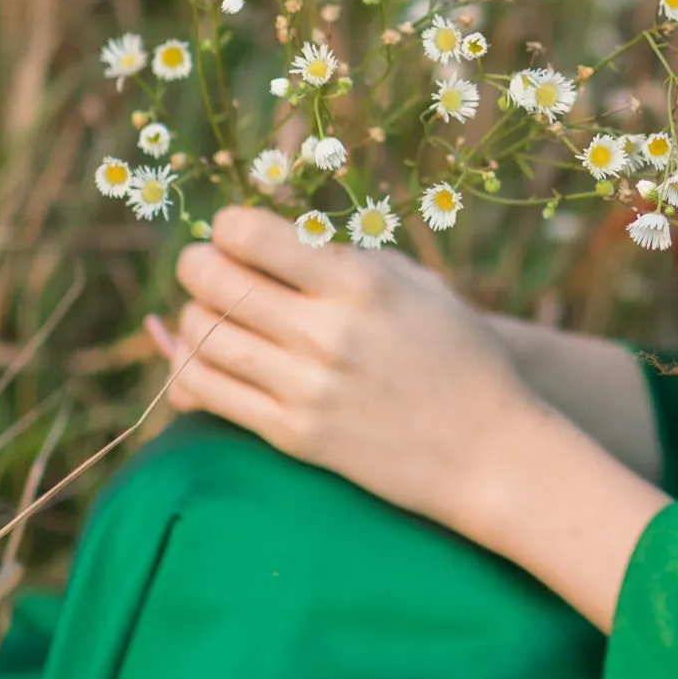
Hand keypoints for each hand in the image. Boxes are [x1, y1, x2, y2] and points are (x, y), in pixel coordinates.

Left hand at [150, 205, 543, 544]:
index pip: (251, 236)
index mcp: (361, 282)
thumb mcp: (418, 285)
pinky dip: (187, 370)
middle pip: (215, 283)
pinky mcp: (294, 436)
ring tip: (207, 313)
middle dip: (196, 265)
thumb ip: (347, 256)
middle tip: (204, 266)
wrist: (490, 452)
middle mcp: (328, 333)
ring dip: (190, 318)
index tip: (232, 232)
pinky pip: (209, 395)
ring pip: (202, 338)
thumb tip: (273, 234)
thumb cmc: (460, 357)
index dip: (227, 226)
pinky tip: (200, 359)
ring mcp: (307, 389)